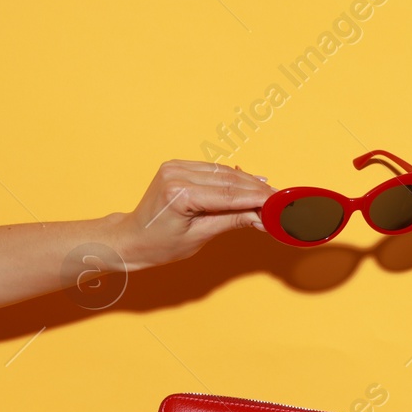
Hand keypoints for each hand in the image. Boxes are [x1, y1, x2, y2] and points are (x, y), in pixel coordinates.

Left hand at [108, 160, 275, 269]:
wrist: (132, 238)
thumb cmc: (159, 244)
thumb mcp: (200, 237)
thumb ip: (232, 221)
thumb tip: (261, 217)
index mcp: (180, 194)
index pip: (229, 194)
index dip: (258, 199)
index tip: (279, 204)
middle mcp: (176, 174)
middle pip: (229, 180)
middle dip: (257, 190)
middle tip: (280, 200)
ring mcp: (175, 167)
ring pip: (224, 172)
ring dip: (248, 182)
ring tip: (270, 193)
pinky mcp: (177, 166)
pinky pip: (213, 170)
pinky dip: (233, 178)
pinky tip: (251, 182)